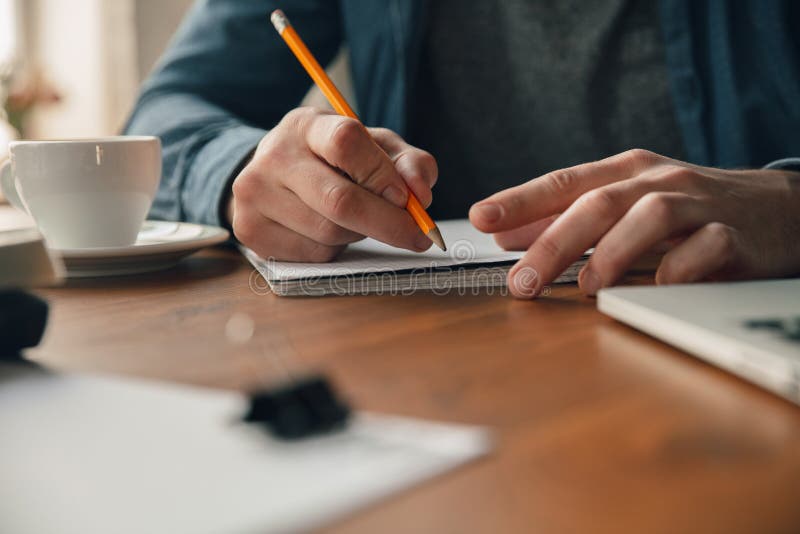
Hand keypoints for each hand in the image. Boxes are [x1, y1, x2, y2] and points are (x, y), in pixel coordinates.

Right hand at [228, 107, 436, 260]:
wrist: (272, 175)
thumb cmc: (333, 161)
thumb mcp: (374, 148)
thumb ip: (408, 163)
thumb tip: (421, 193)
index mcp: (306, 125)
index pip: (346, 142)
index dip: (383, 175)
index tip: (408, 199)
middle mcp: (273, 156)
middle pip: (339, 200)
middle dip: (388, 223)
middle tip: (416, 235)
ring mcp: (255, 195)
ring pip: (329, 233)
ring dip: (359, 235)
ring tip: (357, 220)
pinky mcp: (249, 229)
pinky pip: (312, 255)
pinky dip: (335, 250)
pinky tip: (328, 232)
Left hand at [470, 149, 799, 297]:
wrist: (777, 208)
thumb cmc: (687, 209)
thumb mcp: (624, 205)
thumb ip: (566, 218)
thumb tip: (506, 236)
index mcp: (626, 171)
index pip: (564, 181)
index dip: (521, 200)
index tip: (481, 219)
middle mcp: (658, 181)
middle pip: (598, 202)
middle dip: (553, 241)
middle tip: (521, 280)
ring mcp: (698, 204)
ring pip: (649, 216)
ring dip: (611, 253)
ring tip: (584, 287)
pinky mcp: (735, 234)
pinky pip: (705, 248)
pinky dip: (677, 269)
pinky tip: (654, 288)